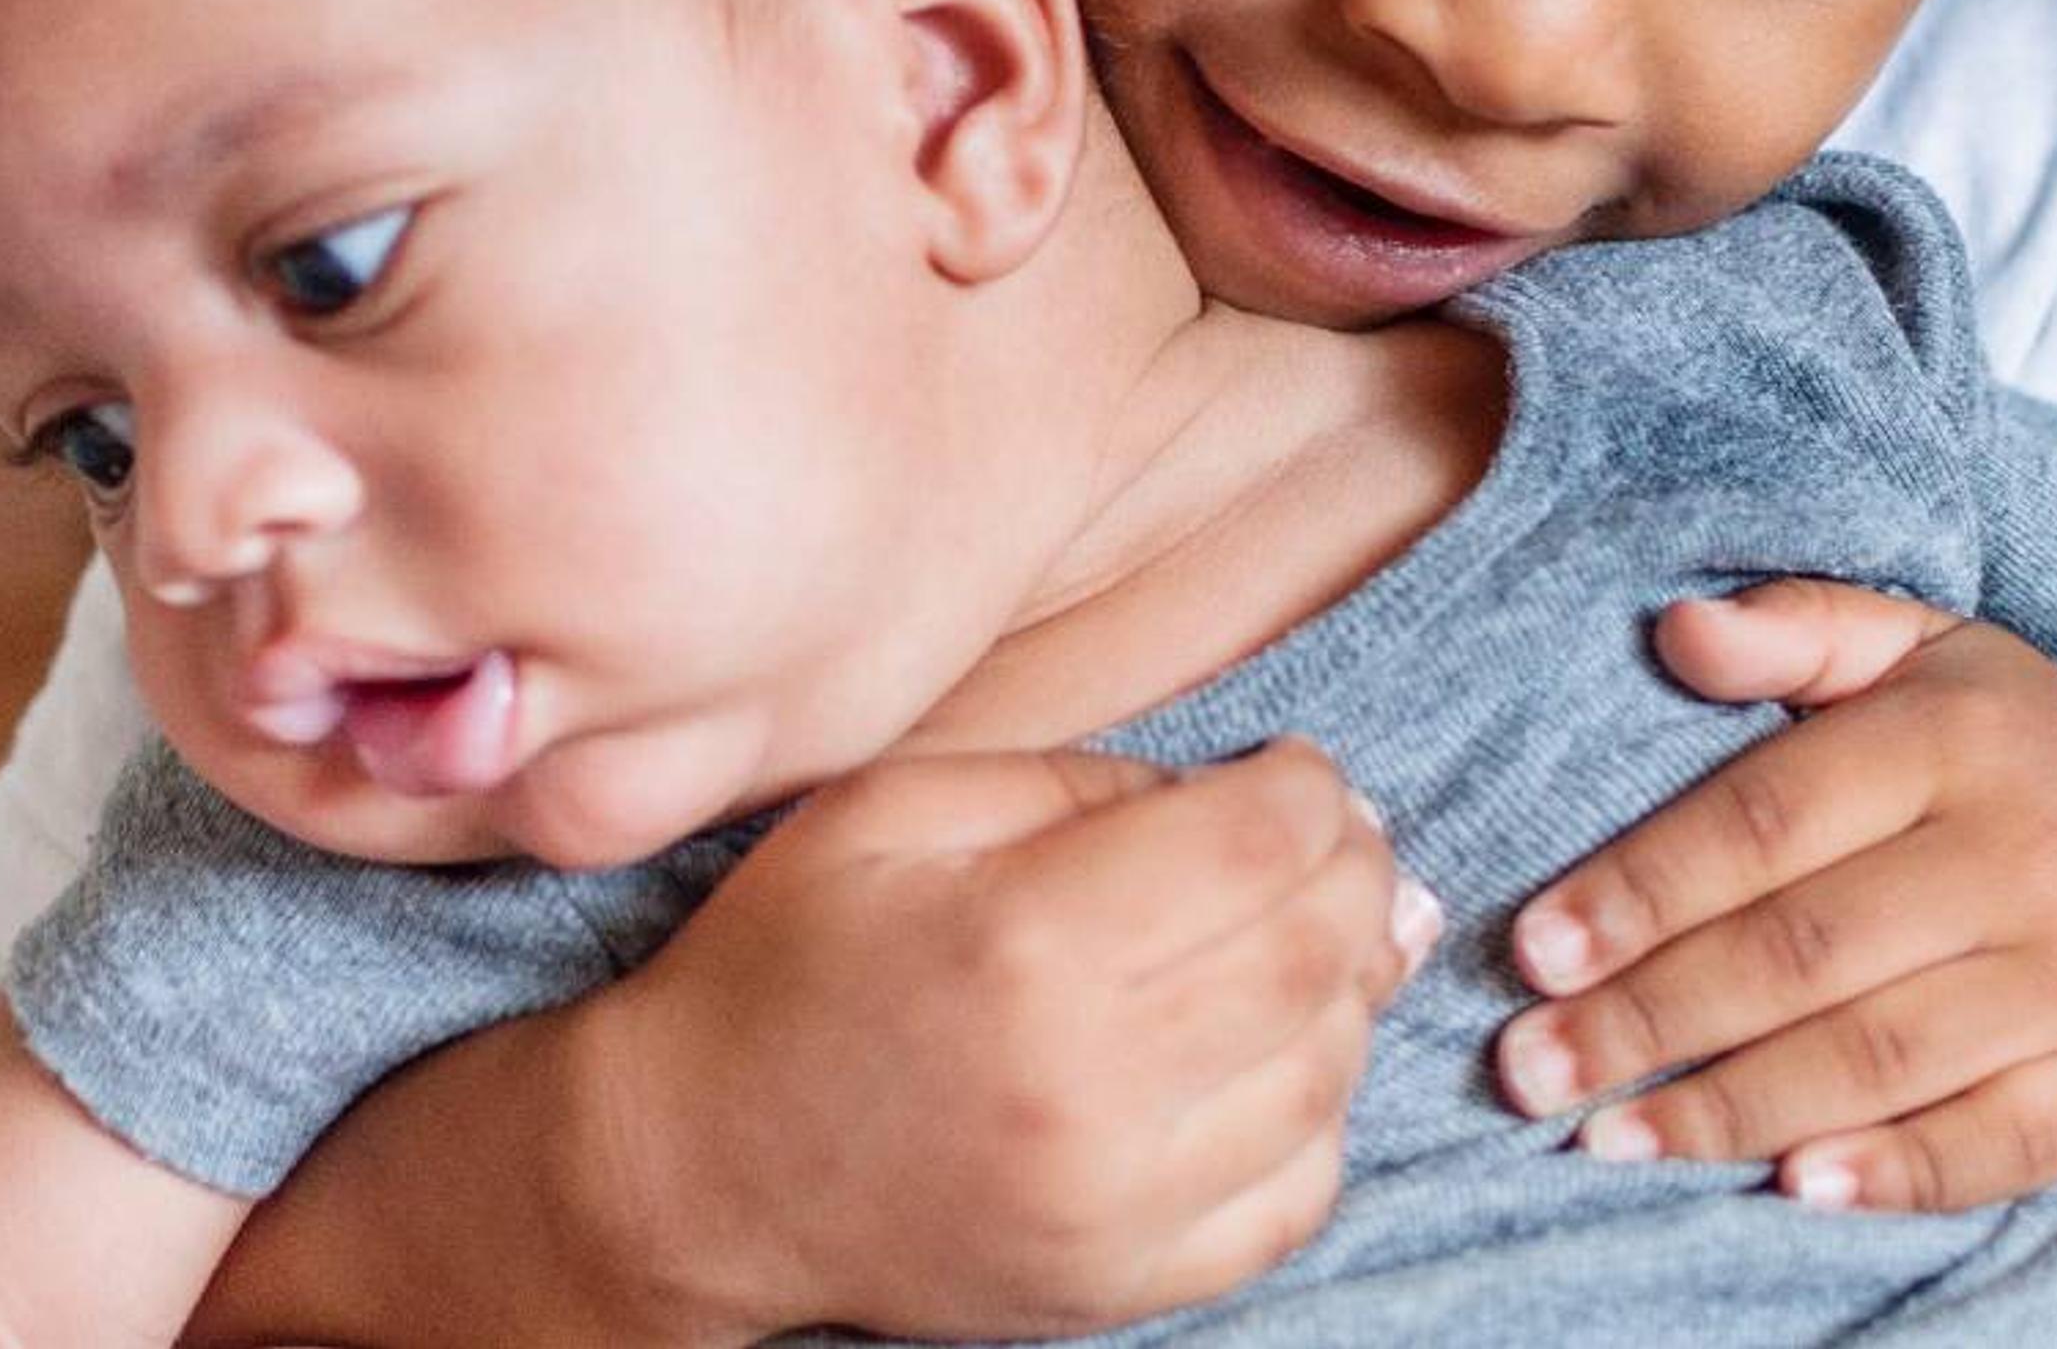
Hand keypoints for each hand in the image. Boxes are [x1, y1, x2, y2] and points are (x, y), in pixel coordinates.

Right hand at [598, 741, 1430, 1341]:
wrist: (699, 1166)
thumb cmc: (788, 963)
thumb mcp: (891, 809)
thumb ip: (1069, 780)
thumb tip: (1232, 797)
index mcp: (1024, 941)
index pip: (1257, 848)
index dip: (1310, 791)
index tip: (1297, 772)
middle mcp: (1085, 1084)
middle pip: (1316, 956)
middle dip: (1356, 872)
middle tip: (1339, 838)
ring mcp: (1112, 1204)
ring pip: (1325, 1077)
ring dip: (1353, 989)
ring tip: (1325, 934)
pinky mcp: (1121, 1284)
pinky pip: (1294, 1197)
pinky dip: (1321, 1115)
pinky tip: (1280, 1054)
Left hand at [1488, 579, 2056, 1228]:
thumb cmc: (2027, 758)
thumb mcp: (1928, 657)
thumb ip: (1800, 629)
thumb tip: (1675, 629)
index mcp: (1955, 738)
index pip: (1767, 817)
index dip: (1641, 889)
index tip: (1533, 951)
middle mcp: (2028, 854)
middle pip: (1806, 949)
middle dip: (1652, 1017)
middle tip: (1527, 1069)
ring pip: (1884, 1053)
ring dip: (1734, 1107)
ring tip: (1608, 1139)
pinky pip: (2004, 1139)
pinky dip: (1896, 1172)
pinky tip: (1790, 1188)